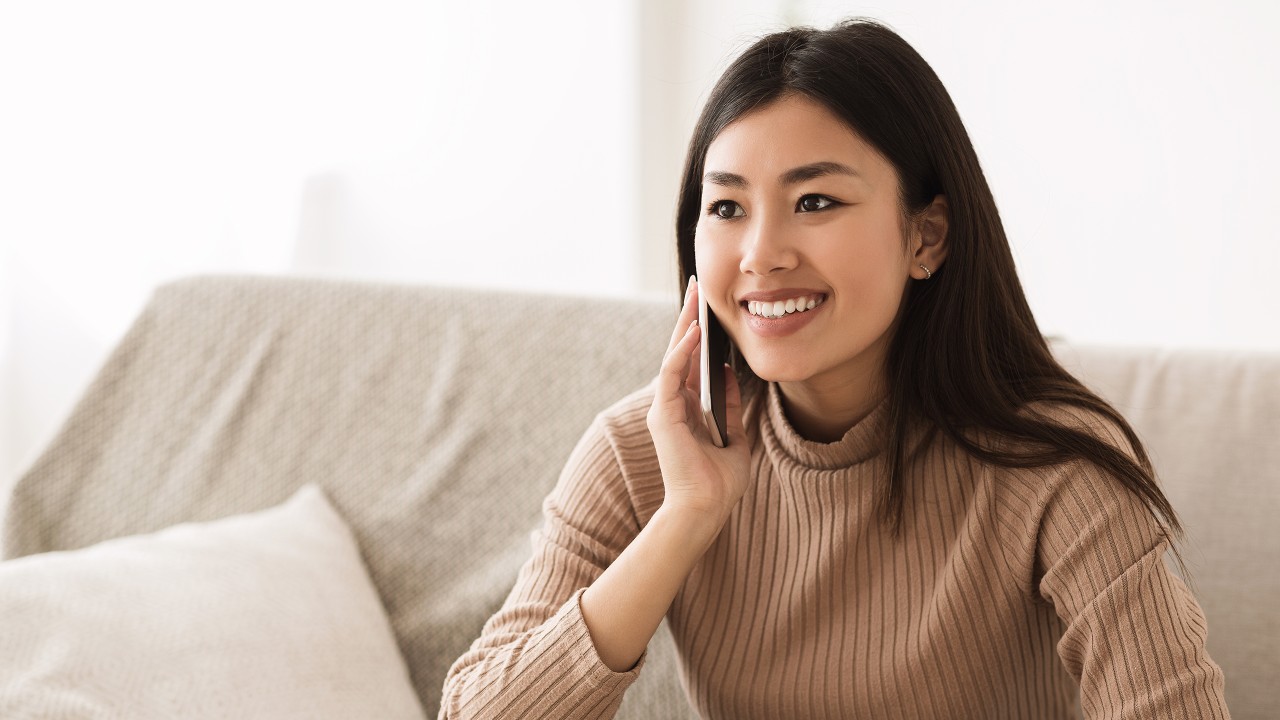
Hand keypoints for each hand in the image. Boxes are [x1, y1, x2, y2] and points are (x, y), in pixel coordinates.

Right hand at [646, 277, 750, 523]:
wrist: (706, 509)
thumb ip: (730, 406)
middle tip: (697, 286)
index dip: (698, 334)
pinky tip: (695, 330)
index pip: (691, 363)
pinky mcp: (662, 414)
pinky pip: (671, 373)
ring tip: (695, 297)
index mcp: (687, 409)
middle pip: (679, 352)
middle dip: (688, 318)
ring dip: (684, 325)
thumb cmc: (719, 483)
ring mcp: (664, 408)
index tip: (707, 306)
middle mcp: (672, 405)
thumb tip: (732, 374)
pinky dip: (682, 350)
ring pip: (673, 356)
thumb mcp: (735, 436)